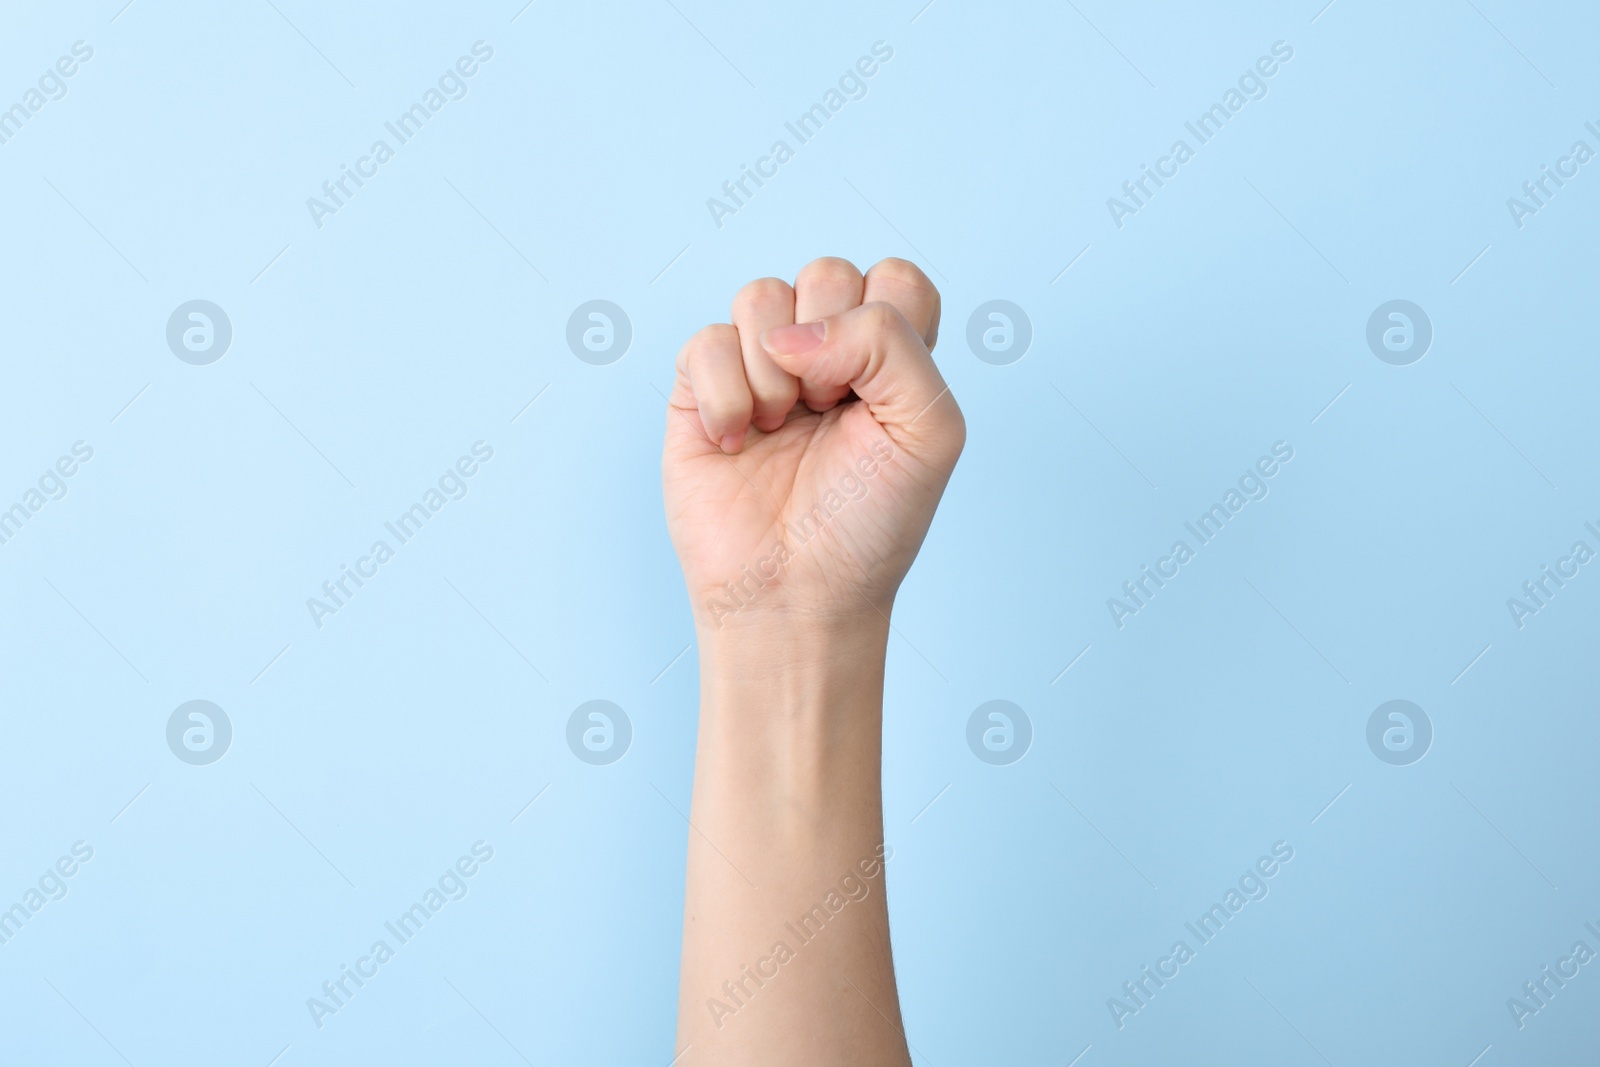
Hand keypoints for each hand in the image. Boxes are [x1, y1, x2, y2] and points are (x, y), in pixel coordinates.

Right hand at [663, 257, 964, 631]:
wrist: (798, 598)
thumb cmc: (869, 527)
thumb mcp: (929, 430)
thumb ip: (891, 342)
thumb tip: (793, 331)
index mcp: (889, 359)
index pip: (895, 280)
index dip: (886, 324)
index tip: (880, 395)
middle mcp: (825, 353)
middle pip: (825, 275)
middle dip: (831, 346)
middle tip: (830, 413)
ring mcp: (760, 368)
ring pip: (760, 295)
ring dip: (775, 373)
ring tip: (782, 428)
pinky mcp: (700, 391)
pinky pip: (706, 340)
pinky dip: (726, 395)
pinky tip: (738, 441)